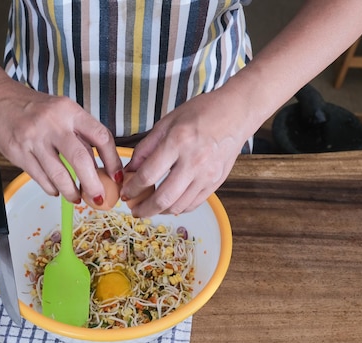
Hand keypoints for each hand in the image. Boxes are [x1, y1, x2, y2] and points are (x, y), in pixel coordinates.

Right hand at [0, 80, 122, 202]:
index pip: (100, 136)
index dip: (112, 160)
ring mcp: (33, 139)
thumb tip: (102, 167)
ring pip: (59, 174)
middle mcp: (53, 123)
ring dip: (71, 191)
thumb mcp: (63, 111)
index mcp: (70, 111)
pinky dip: (52, 188)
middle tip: (99, 197)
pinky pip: (41, 177)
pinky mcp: (18, 152)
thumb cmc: (36, 108)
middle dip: (93, 184)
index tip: (116, 177)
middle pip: (81, 159)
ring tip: (77, 198)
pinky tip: (57, 189)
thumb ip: (81, 134)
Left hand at [121, 84, 251, 217]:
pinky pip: (193, 204)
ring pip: (178, 206)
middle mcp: (194, 161)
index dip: (132, 189)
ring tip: (150, 207)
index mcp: (177, 142)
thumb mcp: (167, 122)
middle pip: (163, 198)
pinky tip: (169, 203)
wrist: (236, 114)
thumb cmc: (201, 113)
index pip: (148, 175)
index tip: (125, 193)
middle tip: (134, 210)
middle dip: (144, 209)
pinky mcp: (216, 182)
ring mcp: (207, 175)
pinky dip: (178, 208)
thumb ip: (146, 148)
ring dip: (160, 211)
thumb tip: (129, 170)